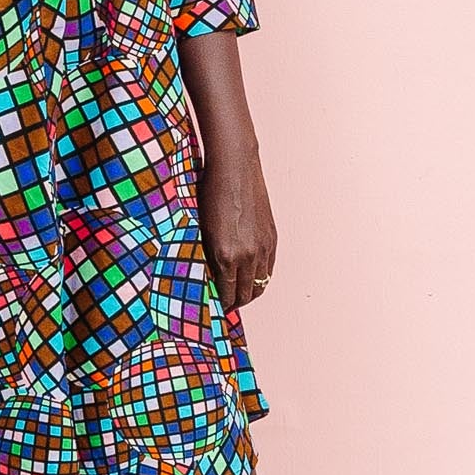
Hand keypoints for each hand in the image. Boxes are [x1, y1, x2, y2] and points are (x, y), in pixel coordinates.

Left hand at [197, 141, 277, 312]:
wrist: (234, 168)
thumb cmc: (210, 195)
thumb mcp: (201, 230)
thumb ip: (207, 256)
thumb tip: (208, 276)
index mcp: (227, 256)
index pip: (227, 294)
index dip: (221, 304)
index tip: (215, 306)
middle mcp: (248, 255)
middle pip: (246, 294)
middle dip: (236, 302)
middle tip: (226, 304)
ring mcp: (263, 247)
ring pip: (260, 284)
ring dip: (250, 292)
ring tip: (239, 294)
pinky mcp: (272, 237)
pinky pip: (268, 268)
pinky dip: (260, 277)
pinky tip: (251, 276)